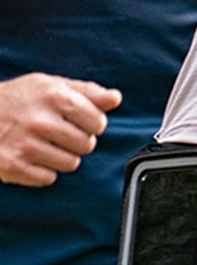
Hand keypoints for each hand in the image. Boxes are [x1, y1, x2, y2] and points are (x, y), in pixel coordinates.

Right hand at [0, 73, 121, 185]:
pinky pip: (48, 179)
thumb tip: (115, 98)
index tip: (80, 122)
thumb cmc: (16, 99)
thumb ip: (87, 92)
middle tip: (60, 134)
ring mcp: (25, 145)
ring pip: (71, 164)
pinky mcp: (12, 166)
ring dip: (62, 157)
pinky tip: (32, 157)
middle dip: (78, 141)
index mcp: (55, 97)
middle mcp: (41, 121)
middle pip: (87, 145)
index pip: (98, 122)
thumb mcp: (50, 85)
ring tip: (45, 145)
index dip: (93, 124)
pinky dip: (43, 171)